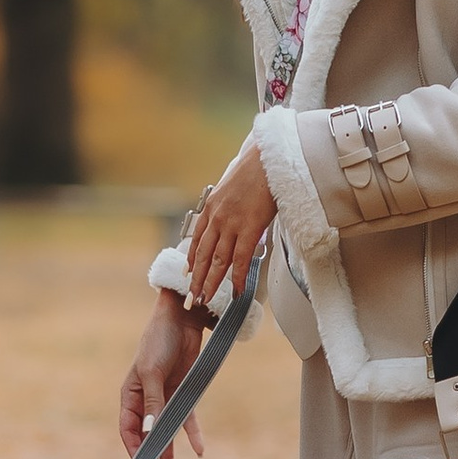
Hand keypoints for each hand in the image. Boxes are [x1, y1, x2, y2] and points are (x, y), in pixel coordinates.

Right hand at [121, 295, 208, 458]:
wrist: (181, 318)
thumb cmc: (159, 340)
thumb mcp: (153, 372)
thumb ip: (153, 403)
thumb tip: (150, 432)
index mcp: (130, 395)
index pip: (128, 430)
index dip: (135, 451)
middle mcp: (146, 401)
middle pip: (148, 437)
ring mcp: (165, 399)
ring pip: (166, 434)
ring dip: (169, 455)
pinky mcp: (184, 393)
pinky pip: (188, 419)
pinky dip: (192, 434)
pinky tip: (199, 451)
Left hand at [184, 142, 275, 315]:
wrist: (268, 158)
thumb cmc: (256, 170)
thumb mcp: (232, 187)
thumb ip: (229, 205)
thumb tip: (234, 215)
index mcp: (211, 207)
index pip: (196, 240)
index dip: (192, 261)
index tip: (189, 275)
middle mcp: (216, 218)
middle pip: (203, 255)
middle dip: (197, 279)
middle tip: (192, 298)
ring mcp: (231, 224)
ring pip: (218, 261)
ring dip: (211, 283)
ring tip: (206, 300)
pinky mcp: (249, 228)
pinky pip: (240, 259)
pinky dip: (236, 277)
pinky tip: (235, 290)